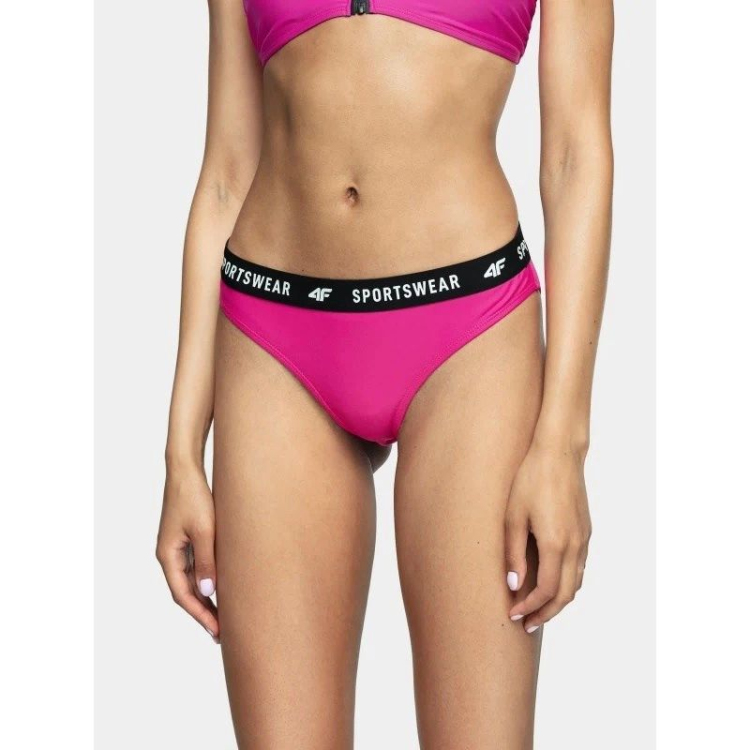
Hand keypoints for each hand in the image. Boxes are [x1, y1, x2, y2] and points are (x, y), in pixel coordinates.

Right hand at [156, 464, 218, 641]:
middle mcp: (169, 555)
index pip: (182, 595)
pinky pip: (195, 568)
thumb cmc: (194, 497)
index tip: (216, 631)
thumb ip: (206, 561)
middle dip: (203, 613)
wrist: (186, 470)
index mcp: (167, 555)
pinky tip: (221, 589)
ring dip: (205, 599)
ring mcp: (176, 548)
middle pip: (185, 592)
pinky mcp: (186, 539)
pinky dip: (207, 581)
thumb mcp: (204, 530)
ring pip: (191, 581)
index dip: (200, 615)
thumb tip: (208, 593)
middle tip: (223, 633)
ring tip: (225, 617)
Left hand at [504, 439, 591, 632]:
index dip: (530, 607)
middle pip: (566, 594)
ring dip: (558, 601)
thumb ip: (513, 553)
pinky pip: (580, 567)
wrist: (559, 453)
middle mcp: (575, 545)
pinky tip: (551, 582)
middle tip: (526, 625)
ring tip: (537, 609)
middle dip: (546, 613)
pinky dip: (567, 583)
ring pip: (577, 583)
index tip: (513, 615)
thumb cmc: (531, 480)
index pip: (546, 591)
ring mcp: (584, 538)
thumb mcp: (513, 516)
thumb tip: (514, 585)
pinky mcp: (585, 530)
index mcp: (556, 544)